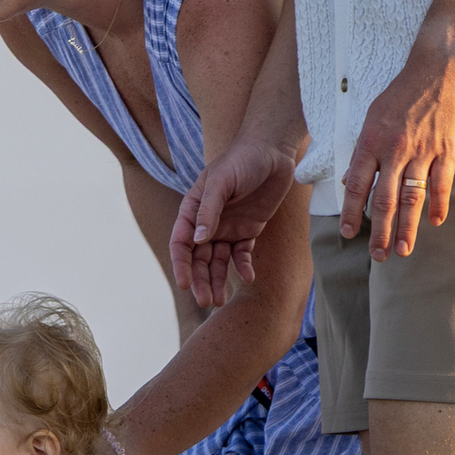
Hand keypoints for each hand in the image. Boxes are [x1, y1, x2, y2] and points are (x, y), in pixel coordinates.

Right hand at [170, 138, 296, 309]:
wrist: (273, 152)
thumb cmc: (242, 160)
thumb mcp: (222, 181)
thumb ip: (209, 210)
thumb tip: (199, 241)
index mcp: (194, 210)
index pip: (182, 243)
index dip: (181, 264)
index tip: (184, 284)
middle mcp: (207, 223)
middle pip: (198, 259)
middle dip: (200, 281)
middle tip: (206, 302)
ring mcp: (227, 229)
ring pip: (217, 262)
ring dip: (217, 281)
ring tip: (220, 301)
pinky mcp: (248, 231)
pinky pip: (242, 255)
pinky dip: (243, 267)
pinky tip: (248, 278)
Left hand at [340, 42, 454, 261]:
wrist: (439, 66)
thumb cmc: (403, 92)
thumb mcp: (373, 117)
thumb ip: (364, 150)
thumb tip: (350, 180)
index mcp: (371, 141)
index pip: (356, 185)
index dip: (351, 212)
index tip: (348, 234)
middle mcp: (394, 149)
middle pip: (384, 199)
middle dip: (379, 232)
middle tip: (377, 256)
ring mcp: (423, 150)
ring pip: (412, 197)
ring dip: (407, 228)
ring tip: (402, 250)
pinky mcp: (448, 148)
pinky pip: (442, 183)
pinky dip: (438, 205)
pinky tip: (435, 222)